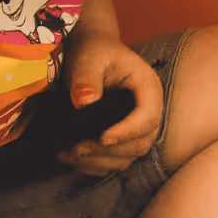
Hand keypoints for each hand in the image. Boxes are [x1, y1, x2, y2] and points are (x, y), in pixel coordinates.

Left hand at [55, 33, 163, 176]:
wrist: (92, 53)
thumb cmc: (94, 52)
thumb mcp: (89, 58)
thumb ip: (86, 78)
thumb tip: (84, 102)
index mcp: (148, 88)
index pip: (148, 117)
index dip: (128, 131)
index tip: (103, 138)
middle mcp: (149, 111)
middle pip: (140, 142)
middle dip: (109, 151)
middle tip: (77, 149)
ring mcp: (137, 128)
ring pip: (128, 157)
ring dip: (99, 161)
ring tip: (68, 155)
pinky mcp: (123, 138)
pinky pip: (115, 160)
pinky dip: (94, 165)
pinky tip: (70, 159)